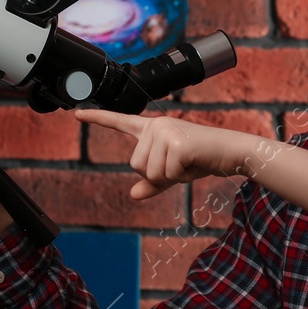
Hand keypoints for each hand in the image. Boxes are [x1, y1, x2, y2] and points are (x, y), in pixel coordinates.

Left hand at [75, 109, 265, 199]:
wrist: (231, 152)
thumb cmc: (201, 160)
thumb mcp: (173, 173)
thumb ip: (152, 184)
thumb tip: (133, 195)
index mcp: (151, 129)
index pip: (120, 122)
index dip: (97, 118)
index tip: (76, 113)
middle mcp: (155, 126)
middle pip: (136, 166)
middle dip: (158, 175)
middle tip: (181, 165)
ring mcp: (165, 132)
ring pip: (150, 172)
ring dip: (170, 176)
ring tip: (188, 163)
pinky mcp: (177, 142)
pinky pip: (166, 174)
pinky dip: (181, 176)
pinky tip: (194, 163)